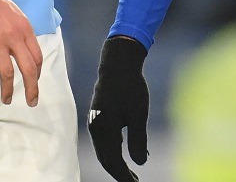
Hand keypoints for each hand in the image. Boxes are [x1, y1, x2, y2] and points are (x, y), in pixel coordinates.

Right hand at [0, 0, 41, 105]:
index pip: (37, 56)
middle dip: (32, 88)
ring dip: (8, 90)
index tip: (35, 82)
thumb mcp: (13, 14)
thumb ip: (18, 32)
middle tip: (32, 102)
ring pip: (8, 73)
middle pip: (29, 68)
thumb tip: (16, 51)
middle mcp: (15, 36)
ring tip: (6, 100)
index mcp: (25, 29)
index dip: (37, 72)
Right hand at [88, 36, 149, 181]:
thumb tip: (141, 163)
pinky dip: (113, 152)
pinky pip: (103, 142)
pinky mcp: (98, 118)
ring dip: (115, 164)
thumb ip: (138, 139)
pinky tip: (125, 153)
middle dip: (119, 173)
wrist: (118, 64)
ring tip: (130, 174)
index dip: (123, 176)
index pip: (113, 161)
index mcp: (105, 130)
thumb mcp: (139, 113)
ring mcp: (95, 124)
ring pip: (103, 151)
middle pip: (105, 159)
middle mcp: (96, 129)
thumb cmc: (130, 87)